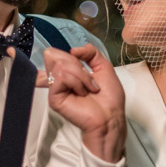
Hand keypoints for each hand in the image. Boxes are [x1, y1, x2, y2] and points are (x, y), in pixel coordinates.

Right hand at [43, 45, 125, 162]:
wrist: (111, 116)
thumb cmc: (109, 97)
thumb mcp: (103, 66)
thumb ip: (90, 52)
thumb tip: (73, 50)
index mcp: (67, 72)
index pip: (56, 53)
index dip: (71, 56)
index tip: (84, 67)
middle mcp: (58, 79)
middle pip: (55, 55)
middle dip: (77, 65)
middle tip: (89, 79)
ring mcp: (55, 88)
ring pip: (60, 65)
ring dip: (82, 76)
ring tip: (89, 89)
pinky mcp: (54, 98)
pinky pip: (61, 77)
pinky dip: (77, 82)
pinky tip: (83, 93)